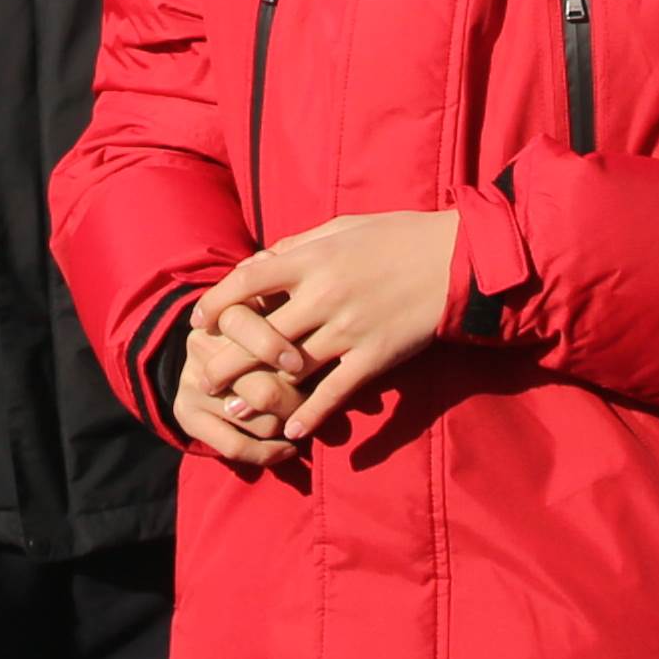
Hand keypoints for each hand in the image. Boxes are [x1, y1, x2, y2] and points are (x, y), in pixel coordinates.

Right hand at [175, 297, 308, 466]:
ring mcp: (192, 383)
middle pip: (258, 387)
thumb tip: (322, 342)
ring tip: (301, 418)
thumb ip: (294, 318)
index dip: (271, 346)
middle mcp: (201, 345)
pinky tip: (288, 449)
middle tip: (311, 400)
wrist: (214, 356)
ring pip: (257, 421)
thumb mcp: (277, 314)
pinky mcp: (187, 415)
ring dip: (287, 426)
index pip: (240, 326)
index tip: (298, 362)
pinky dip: (268, 453)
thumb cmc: (268, 330)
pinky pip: (235, 446)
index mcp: (223, 311)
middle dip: (294, 399)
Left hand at [204, 210, 465, 439]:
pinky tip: (294, 430)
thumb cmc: (398, 236)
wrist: (458, 260)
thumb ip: (300, 245)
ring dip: (259, 392)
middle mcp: (325, 295)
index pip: (248, 281)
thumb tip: (263, 260)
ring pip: (293, 369)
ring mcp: (350, 329)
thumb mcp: (343, 228)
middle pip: (261, 334)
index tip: (200, 320)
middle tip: (200, 377)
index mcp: (314, 259)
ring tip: (233, 409)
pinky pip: (337, 391)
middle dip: (226, 358)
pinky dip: (313, 413)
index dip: (217, 301)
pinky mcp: (376, 356)